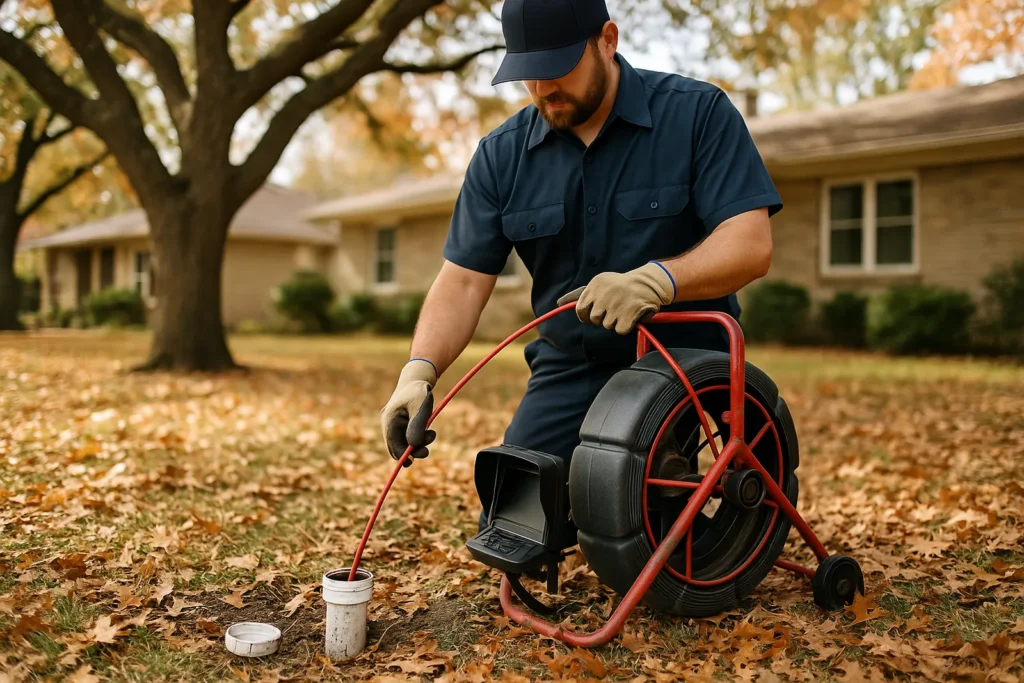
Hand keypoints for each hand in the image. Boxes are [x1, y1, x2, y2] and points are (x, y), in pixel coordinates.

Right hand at [380, 359, 437, 466]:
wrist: (417, 379)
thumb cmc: (418, 390)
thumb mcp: (420, 406)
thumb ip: (416, 425)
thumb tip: (413, 446)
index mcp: (389, 420)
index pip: (392, 445)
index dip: (402, 456)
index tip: (413, 461)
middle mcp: (390, 424)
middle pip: (398, 447)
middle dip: (413, 450)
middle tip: (427, 450)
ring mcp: (396, 425)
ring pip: (406, 443)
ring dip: (419, 443)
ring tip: (432, 434)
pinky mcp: (403, 425)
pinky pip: (410, 437)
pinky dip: (419, 437)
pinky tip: (428, 431)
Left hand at [556, 262, 675, 334]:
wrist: (649, 283)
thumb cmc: (620, 286)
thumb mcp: (599, 284)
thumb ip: (579, 295)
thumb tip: (558, 303)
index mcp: (595, 285)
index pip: (580, 309)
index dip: (586, 316)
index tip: (593, 315)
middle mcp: (604, 294)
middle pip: (594, 320)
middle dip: (602, 318)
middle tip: (614, 309)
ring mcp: (616, 304)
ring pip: (607, 325)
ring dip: (615, 321)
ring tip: (624, 309)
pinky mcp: (629, 313)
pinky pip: (619, 330)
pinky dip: (625, 326)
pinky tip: (631, 316)